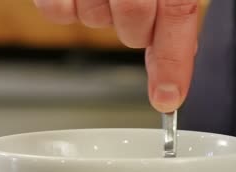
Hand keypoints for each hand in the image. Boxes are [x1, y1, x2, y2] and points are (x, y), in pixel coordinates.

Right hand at [32, 0, 198, 112]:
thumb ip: (170, 15)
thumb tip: (177, 67)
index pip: (179, 13)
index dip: (174, 60)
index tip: (168, 99)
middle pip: (133, 22)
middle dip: (131, 29)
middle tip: (124, 12)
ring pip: (93, 17)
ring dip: (95, 12)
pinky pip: (56, 11)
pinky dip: (62, 7)